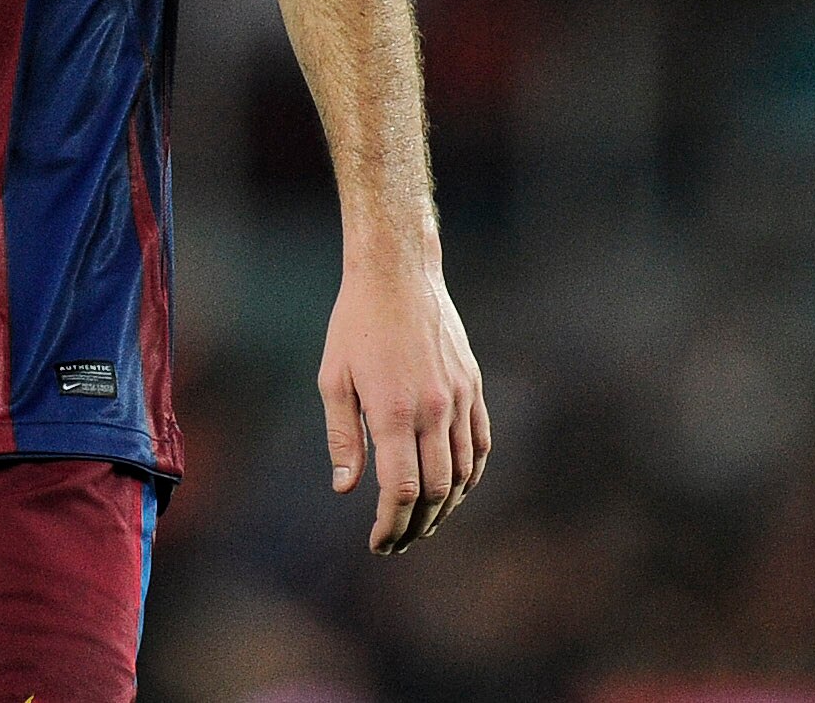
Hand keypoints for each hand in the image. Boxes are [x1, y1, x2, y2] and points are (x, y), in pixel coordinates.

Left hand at [318, 252, 489, 553]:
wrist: (397, 272)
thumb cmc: (355, 323)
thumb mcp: (333, 377)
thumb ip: (343, 437)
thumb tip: (346, 488)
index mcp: (393, 410)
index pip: (401, 490)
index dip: (391, 525)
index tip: (378, 542)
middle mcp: (432, 409)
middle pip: (435, 491)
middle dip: (416, 526)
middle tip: (397, 541)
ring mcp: (458, 397)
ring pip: (463, 473)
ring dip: (444, 508)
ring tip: (422, 523)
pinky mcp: (471, 385)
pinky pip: (481, 444)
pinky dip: (470, 475)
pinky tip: (453, 488)